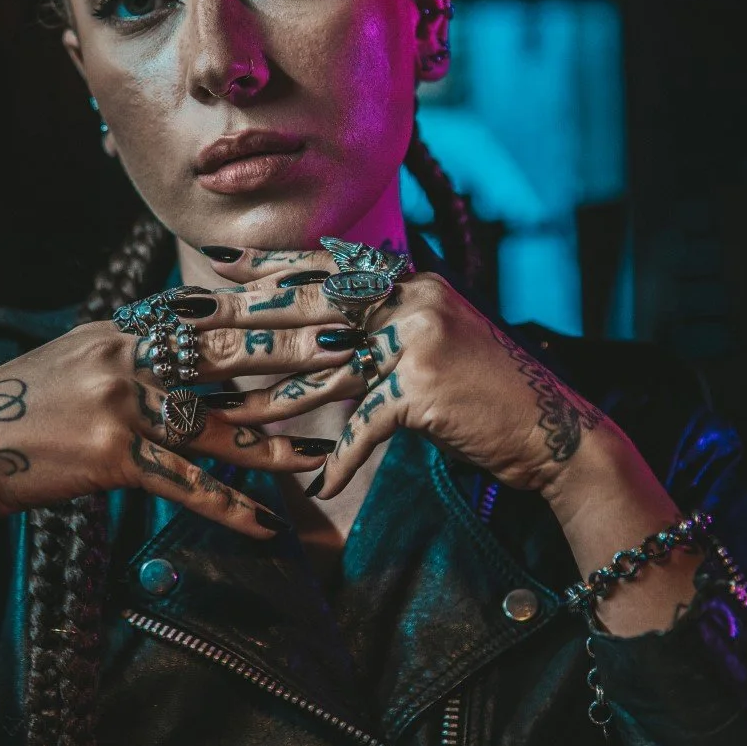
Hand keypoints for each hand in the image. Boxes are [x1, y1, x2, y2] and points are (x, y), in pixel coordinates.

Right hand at [0, 316, 372, 547]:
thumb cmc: (17, 411)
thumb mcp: (72, 360)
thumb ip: (124, 351)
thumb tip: (171, 342)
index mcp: (120, 329)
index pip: (206, 312)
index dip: (265, 307)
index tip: (315, 299)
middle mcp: (124, 358)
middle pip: (225, 355)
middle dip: (291, 355)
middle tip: (349, 351)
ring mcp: (118, 406)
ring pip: (214, 424)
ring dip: (273, 443)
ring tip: (322, 455)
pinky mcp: (109, 457)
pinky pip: (181, 485)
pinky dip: (225, 507)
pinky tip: (262, 526)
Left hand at [194, 246, 631, 500]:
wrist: (555, 430)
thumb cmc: (488, 393)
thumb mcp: (437, 341)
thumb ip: (386, 328)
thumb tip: (328, 329)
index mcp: (413, 283)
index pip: (331, 266)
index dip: (274, 265)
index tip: (222, 264)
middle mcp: (414, 301)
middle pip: (313, 307)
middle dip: (246, 317)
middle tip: (191, 323)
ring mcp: (418, 341)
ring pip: (325, 370)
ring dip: (273, 396)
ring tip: (226, 409)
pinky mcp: (422, 389)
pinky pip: (364, 425)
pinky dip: (340, 456)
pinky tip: (315, 481)